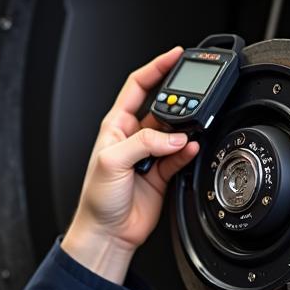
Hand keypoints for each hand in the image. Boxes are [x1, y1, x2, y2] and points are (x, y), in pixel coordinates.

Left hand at [62, 47, 199, 282]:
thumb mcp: (111, 162)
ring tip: (189, 134)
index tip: (175, 56)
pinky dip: (188, 152)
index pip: (138, 86)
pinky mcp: (162, 174)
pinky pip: (180, 156)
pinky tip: (190, 150)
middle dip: (179, 103)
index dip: (156, 68)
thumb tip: (172, 136)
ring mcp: (149, 155)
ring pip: (175, 133)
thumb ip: (143, 144)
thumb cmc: (97, 200)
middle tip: (192, 102)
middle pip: (163, 108)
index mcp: (115, 125)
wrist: (107, 233)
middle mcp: (133, 137)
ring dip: (184, 132)